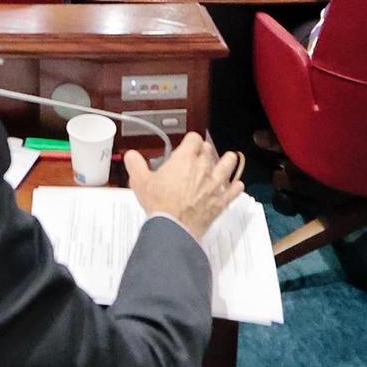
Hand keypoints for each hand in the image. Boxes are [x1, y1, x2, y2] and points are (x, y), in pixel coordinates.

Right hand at [125, 132, 243, 240]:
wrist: (174, 228)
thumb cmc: (159, 204)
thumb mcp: (140, 181)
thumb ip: (135, 164)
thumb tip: (131, 155)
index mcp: (185, 159)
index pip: (194, 139)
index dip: (191, 141)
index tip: (188, 145)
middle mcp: (203, 168)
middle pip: (210, 150)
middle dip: (205, 151)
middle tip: (200, 156)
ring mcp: (214, 184)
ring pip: (228, 164)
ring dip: (227, 162)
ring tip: (226, 161)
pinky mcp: (221, 201)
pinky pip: (234, 190)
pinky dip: (235, 187)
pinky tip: (235, 186)